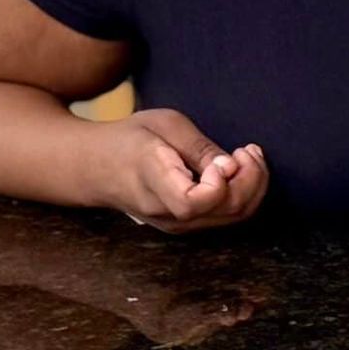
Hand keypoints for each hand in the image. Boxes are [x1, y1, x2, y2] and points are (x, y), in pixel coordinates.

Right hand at [102, 108, 268, 233]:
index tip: (226, 158)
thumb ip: (199, 147)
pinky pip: (225, 215)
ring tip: (247, 155)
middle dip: (251, 179)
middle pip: (225, 211)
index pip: (193, 203)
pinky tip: (238, 169)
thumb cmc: (130, 138)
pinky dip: (243, 193)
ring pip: (233, 217)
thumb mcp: (163, 125)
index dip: (220, 183)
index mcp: (152, 181)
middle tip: (248, 150)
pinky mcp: (185, 224)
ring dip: (252, 186)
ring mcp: (175, 223)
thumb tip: (231, 167)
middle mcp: (165, 211)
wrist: (95, 167)